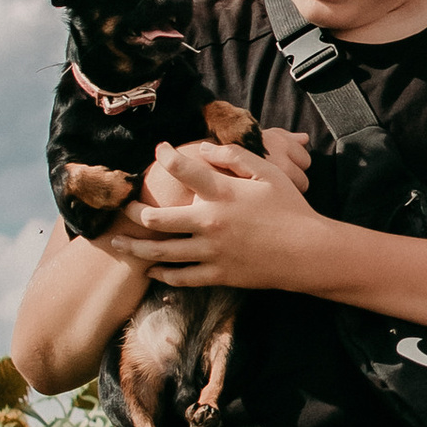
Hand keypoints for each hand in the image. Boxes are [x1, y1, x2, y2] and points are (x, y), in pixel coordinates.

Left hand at [114, 139, 339, 293]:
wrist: (308, 252)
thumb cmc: (291, 208)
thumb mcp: (269, 173)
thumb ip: (235, 156)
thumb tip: (204, 148)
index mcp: (222, 194)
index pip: (183, 169)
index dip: (166, 155)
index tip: (159, 151)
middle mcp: (210, 222)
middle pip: (157, 218)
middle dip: (135, 211)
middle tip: (125, 207)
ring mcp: (211, 252)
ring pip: (161, 252)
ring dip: (136, 247)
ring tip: (118, 242)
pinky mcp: (218, 275)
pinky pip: (181, 278)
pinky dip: (163, 275)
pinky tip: (151, 271)